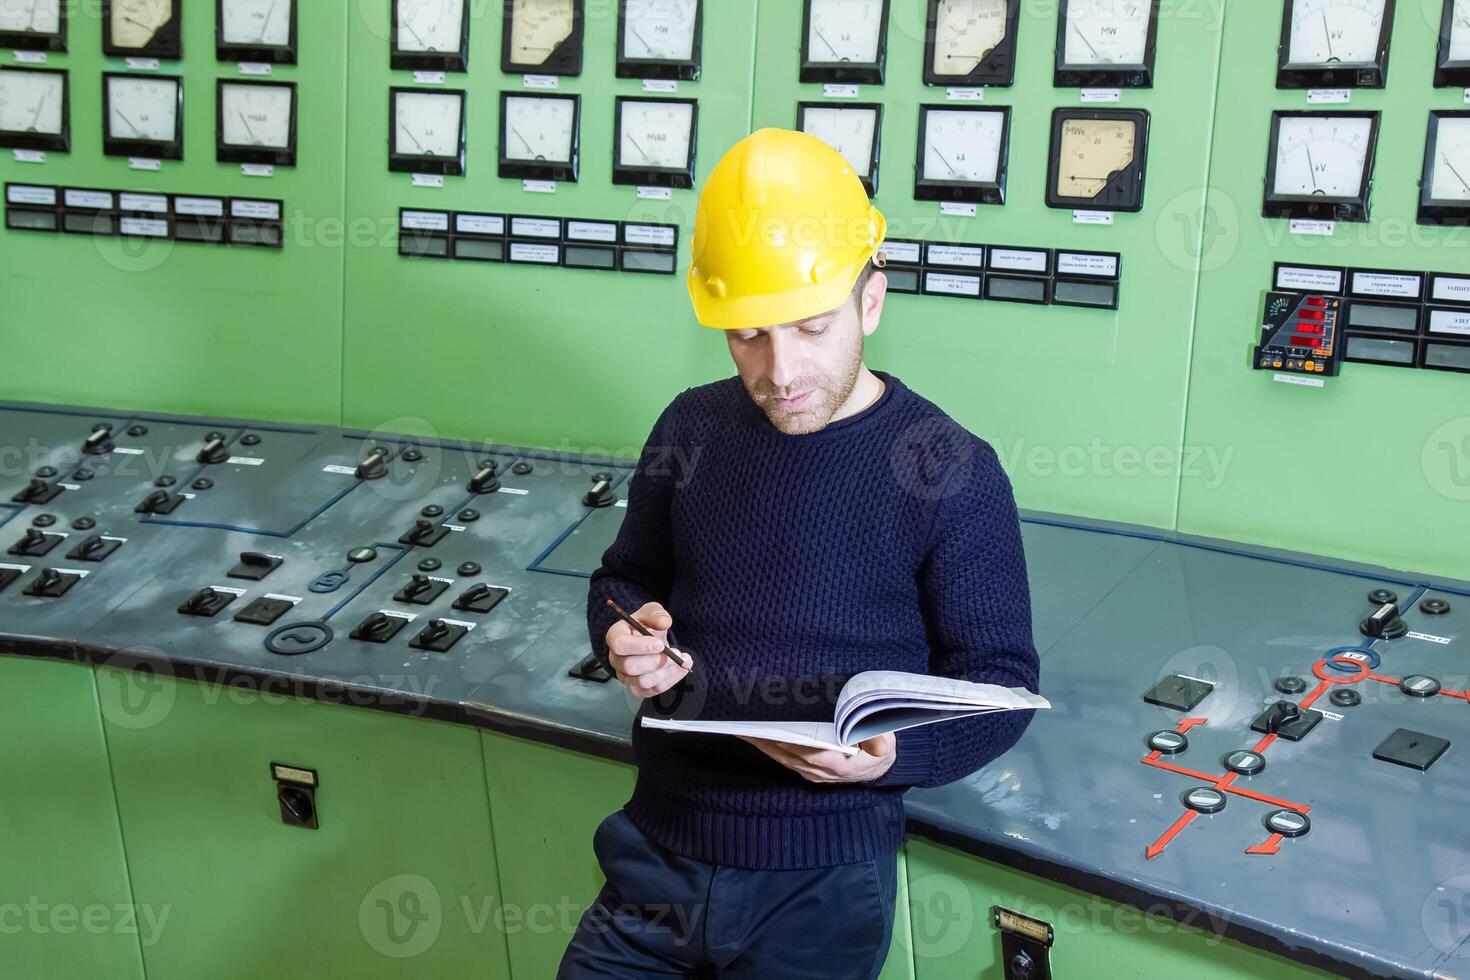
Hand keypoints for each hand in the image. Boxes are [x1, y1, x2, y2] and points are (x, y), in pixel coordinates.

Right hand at [605, 601, 690, 699]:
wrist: (651, 641)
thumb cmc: (647, 625)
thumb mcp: (652, 612)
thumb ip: (656, 614)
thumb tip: (664, 622)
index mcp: (615, 637)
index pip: (619, 644)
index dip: (639, 646)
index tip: (660, 644)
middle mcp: (616, 659)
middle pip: (629, 667)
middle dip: (655, 661)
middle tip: (675, 652)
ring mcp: (625, 677)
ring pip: (642, 682)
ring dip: (666, 672)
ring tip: (682, 659)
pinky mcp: (638, 688)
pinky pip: (653, 690)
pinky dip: (671, 680)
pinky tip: (682, 668)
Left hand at [739, 733, 895, 782]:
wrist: (877, 766)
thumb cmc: (879, 748)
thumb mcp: (886, 741)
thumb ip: (878, 740)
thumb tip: (879, 744)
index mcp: (840, 764)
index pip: (813, 754)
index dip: (795, 744)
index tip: (777, 732)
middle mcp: (821, 771)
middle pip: (790, 754)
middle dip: (768, 739)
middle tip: (748, 724)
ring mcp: (811, 772)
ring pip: (782, 757)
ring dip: (762, 743)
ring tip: (742, 725)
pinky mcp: (805, 770)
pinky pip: (782, 758)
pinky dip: (766, 746)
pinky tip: (752, 735)